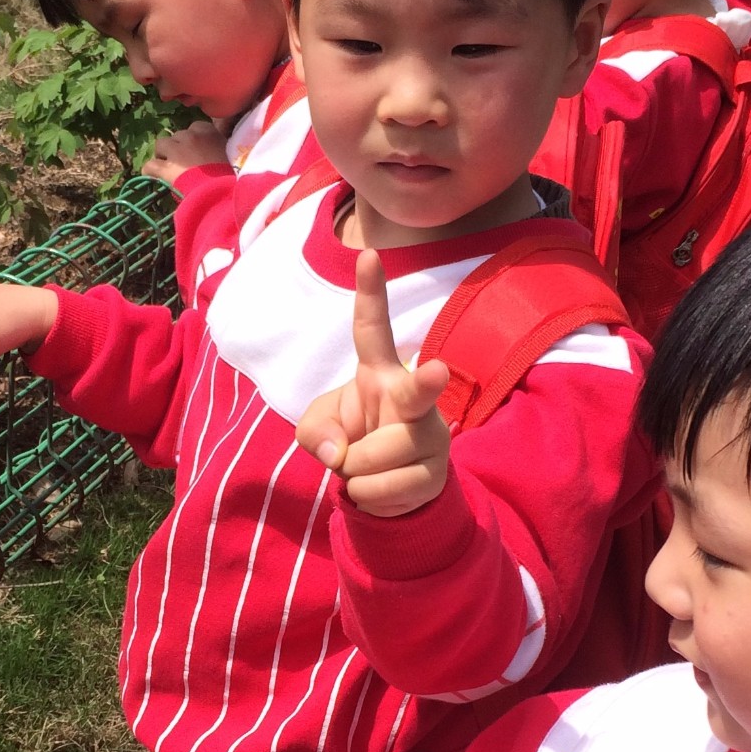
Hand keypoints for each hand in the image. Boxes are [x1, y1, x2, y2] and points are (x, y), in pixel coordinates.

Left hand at [144, 121, 231, 189]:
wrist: (222, 192)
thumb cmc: (231, 175)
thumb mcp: (231, 154)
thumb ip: (220, 147)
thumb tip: (216, 151)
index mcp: (208, 131)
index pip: (196, 127)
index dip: (194, 139)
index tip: (198, 150)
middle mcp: (190, 136)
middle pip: (178, 135)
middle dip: (179, 146)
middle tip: (185, 162)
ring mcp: (176, 150)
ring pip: (161, 145)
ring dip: (163, 154)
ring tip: (168, 167)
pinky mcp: (166, 167)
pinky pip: (150, 165)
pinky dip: (150, 171)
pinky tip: (154, 177)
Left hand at [295, 251, 451, 517]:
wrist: (387, 489)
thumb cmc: (353, 442)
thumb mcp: (319, 432)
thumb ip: (313, 432)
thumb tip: (339, 453)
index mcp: (379, 374)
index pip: (373, 330)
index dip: (372, 294)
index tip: (369, 256)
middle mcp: (412, 396)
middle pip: (417, 389)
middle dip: (426, 382)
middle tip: (434, 371)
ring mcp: (431, 434)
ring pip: (376, 457)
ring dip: (355, 472)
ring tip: (365, 468)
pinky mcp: (437, 472)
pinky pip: (384, 487)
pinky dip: (368, 495)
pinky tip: (380, 487)